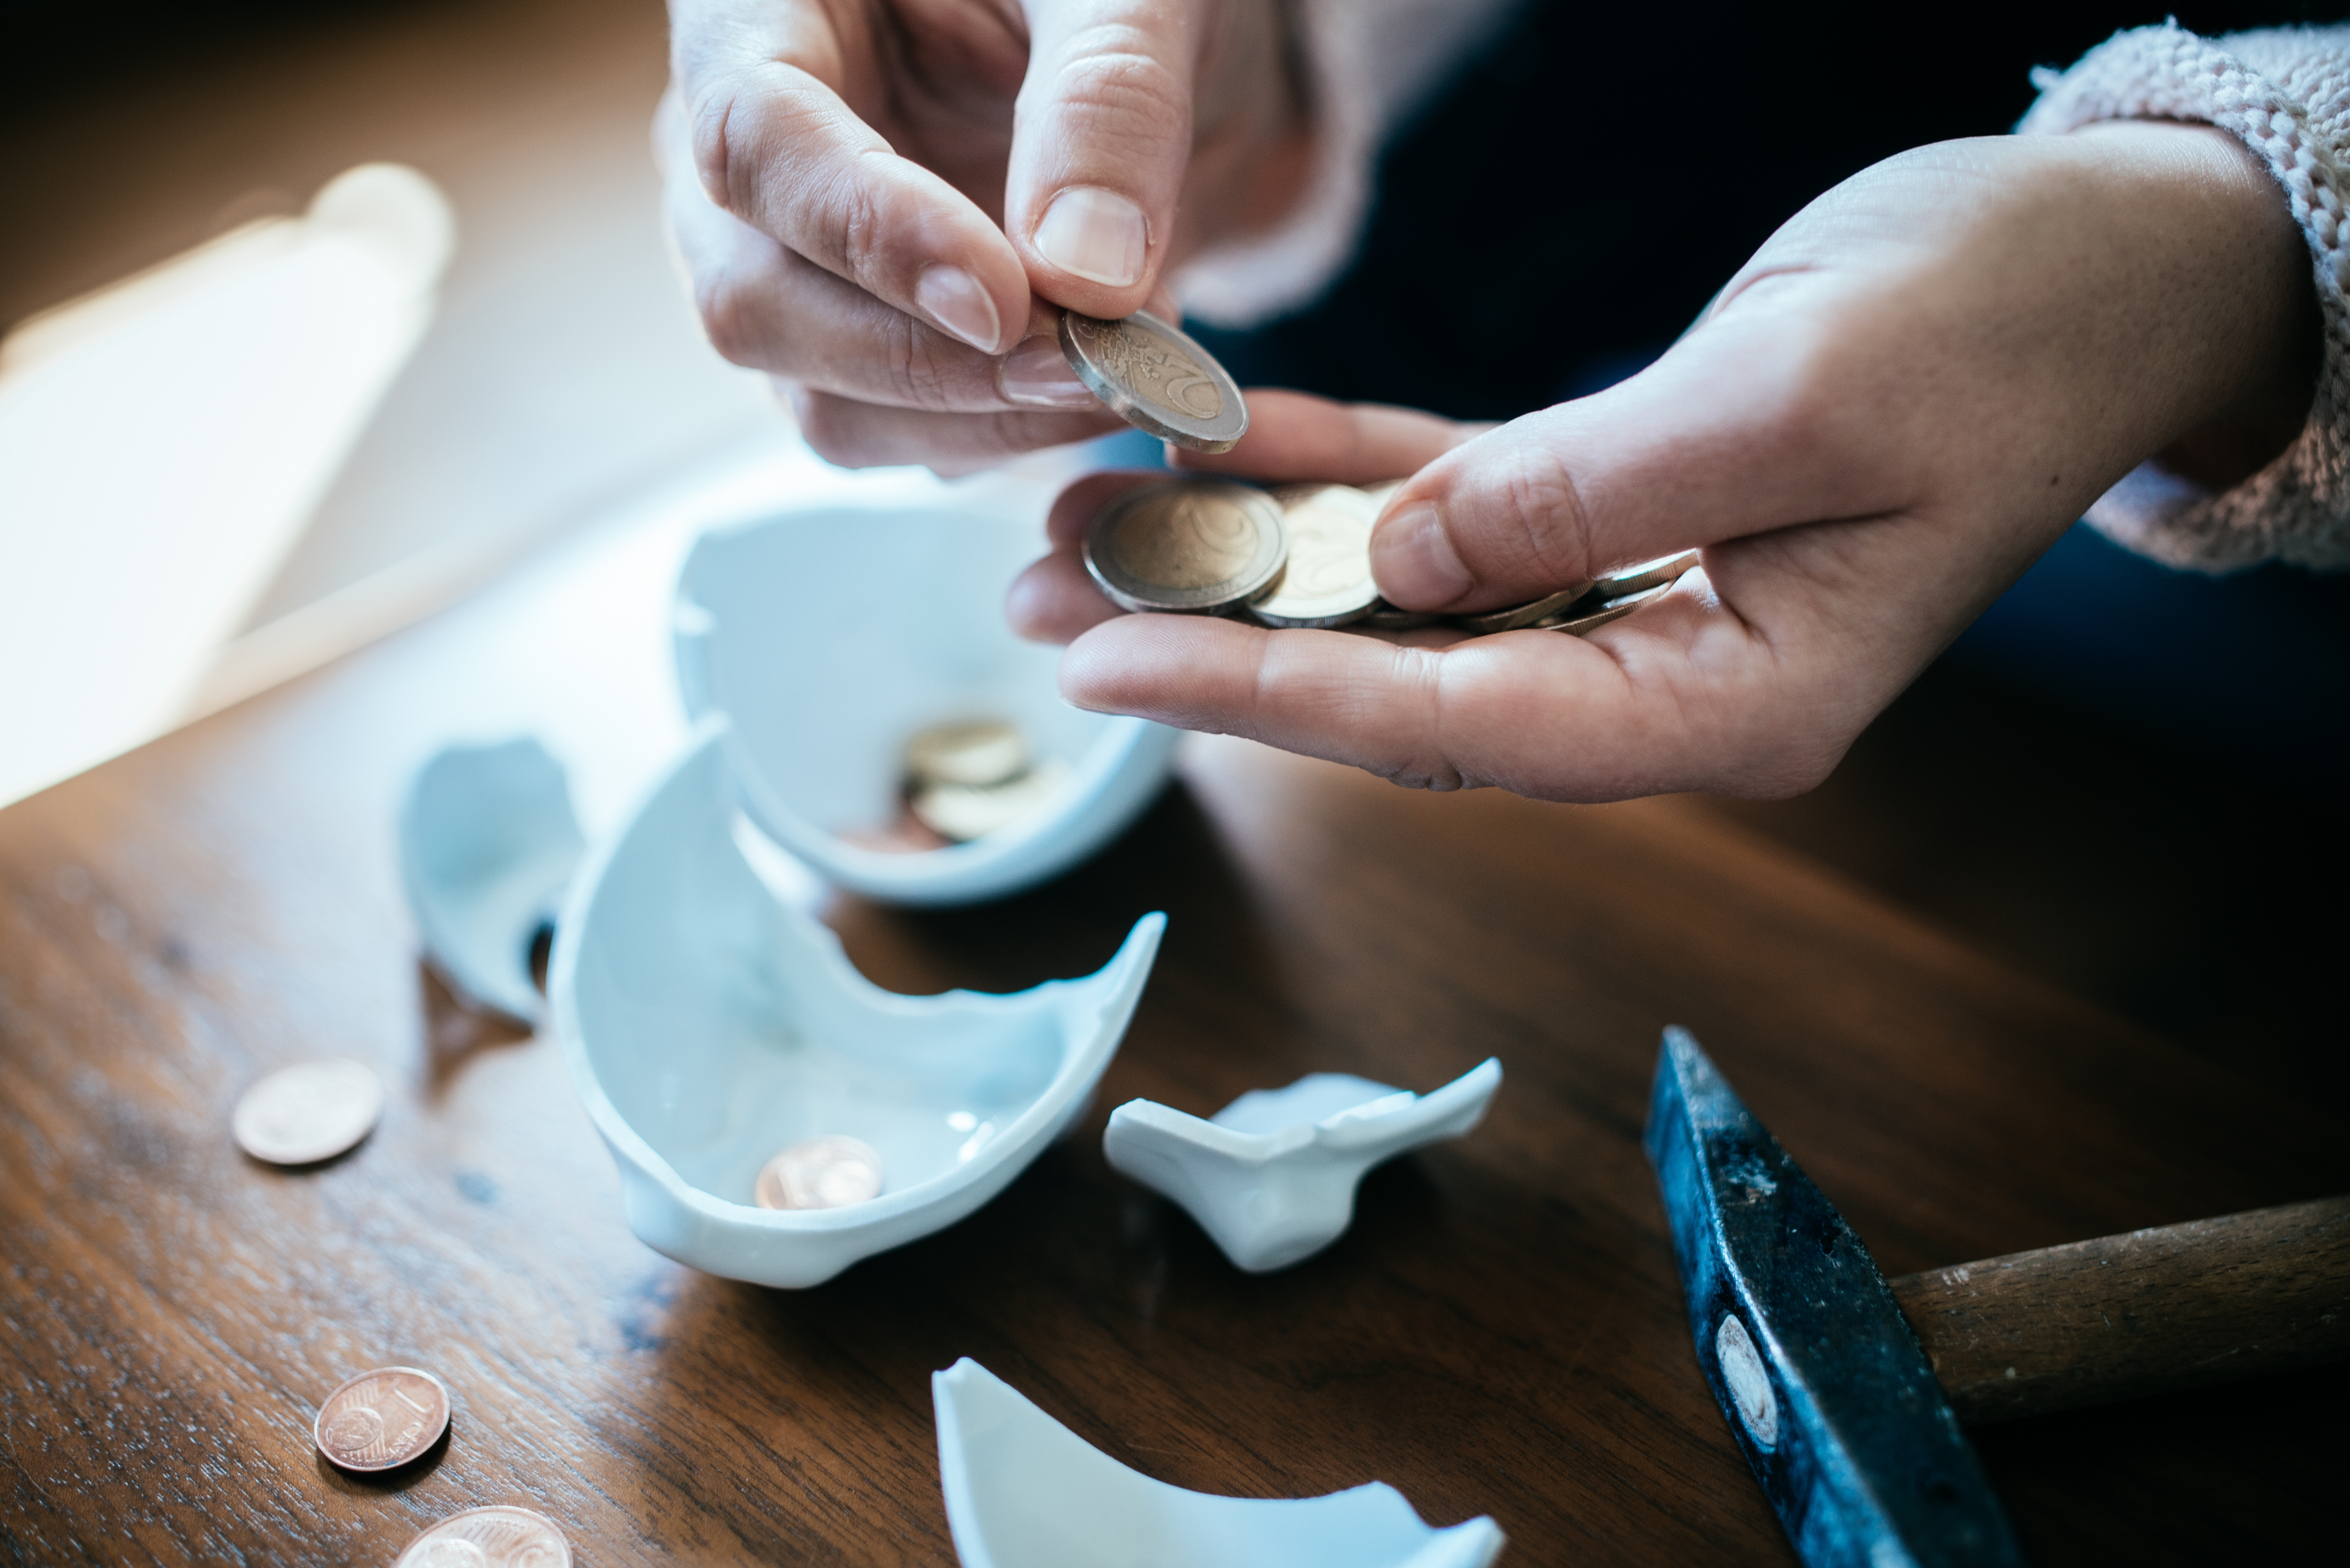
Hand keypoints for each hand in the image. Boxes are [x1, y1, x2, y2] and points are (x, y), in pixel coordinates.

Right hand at [663, 0, 1309, 472]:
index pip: (753, 142)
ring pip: (828, 404)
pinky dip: (1016, 436)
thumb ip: (1106, 98)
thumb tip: (1084, 276)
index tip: (1005, 300)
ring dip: (988, 419)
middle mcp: (749, 155)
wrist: (1158, 45)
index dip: (871, 235)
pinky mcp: (865, 351)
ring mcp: (794, 267)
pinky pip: (908, 437)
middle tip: (1099, 362)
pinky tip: (1111, 378)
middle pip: (759, 304)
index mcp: (762, 12)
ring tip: (1134, 360)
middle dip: (932, 363)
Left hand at [1009, 122, 2319, 797]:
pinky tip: (1216, 449)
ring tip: (1081, 526)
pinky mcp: (1612, 508)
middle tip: (1039, 596)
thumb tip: (1402, 557)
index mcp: (1736, 701)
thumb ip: (1593, 492)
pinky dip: (1334, 472)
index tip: (1110, 665)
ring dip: (1247, 557)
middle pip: (1399, 683)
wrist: (2105, 263)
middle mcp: (1666, 676)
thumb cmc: (2001, 324)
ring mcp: (1634, 600)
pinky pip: (1443, 505)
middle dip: (1217, 640)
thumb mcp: (1801, 395)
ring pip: (1400, 600)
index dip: (1269, 697)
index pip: (1456, 725)